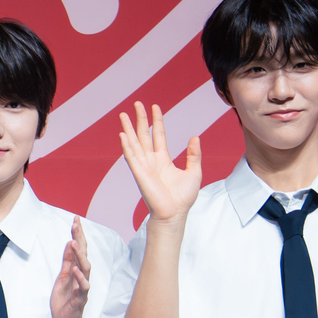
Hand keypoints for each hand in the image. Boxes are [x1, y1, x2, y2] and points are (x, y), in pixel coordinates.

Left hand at [50, 218, 92, 317]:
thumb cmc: (65, 300)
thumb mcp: (63, 277)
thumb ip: (67, 262)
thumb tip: (69, 244)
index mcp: (77, 270)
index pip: (80, 249)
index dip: (78, 234)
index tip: (76, 219)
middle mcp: (82, 276)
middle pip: (84, 255)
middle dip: (80, 239)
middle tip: (76, 224)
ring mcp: (82, 287)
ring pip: (85, 269)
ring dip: (81, 256)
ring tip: (75, 243)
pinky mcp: (80, 299)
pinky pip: (82, 287)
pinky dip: (79, 278)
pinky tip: (75, 269)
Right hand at [117, 102, 200, 222]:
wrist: (175, 213)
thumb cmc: (183, 197)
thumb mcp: (194, 171)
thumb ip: (193, 155)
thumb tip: (194, 137)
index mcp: (162, 160)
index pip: (158, 135)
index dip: (157, 121)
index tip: (155, 107)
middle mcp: (151, 161)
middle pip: (143, 135)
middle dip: (140, 119)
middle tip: (137, 103)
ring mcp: (143, 166)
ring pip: (134, 143)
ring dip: (129, 128)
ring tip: (123, 114)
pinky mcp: (139, 174)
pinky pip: (131, 157)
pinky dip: (126, 146)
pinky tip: (122, 134)